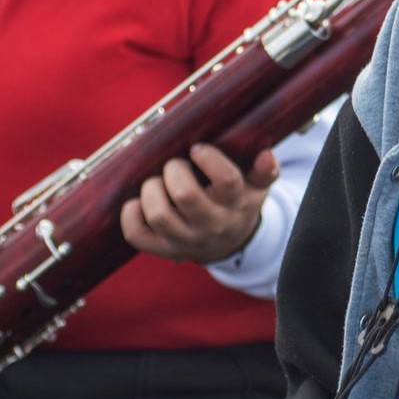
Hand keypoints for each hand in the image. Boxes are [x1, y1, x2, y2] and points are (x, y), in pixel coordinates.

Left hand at [122, 144, 276, 262]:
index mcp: (235, 205)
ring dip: (151, 190)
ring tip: (157, 182)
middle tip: (175, 165)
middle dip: (174, 170)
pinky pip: (136, 234)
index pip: (227, 181)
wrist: (228, 243)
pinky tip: (139, 201)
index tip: (198, 149)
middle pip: (185, 195)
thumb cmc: (238, 203)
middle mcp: (211, 225)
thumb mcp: (256, 188)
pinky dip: (131, 213)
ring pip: (158, 214)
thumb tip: (267, 155)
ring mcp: (185, 240)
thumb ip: (265, 171)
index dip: (209, 159)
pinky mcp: (162, 249)